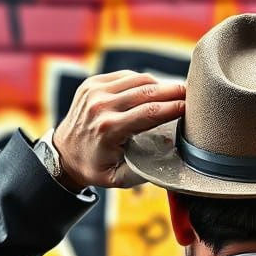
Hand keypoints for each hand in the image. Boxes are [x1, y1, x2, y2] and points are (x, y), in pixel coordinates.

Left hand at [52, 70, 185, 188]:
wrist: (63, 154)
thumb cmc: (94, 168)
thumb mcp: (118, 178)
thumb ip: (144, 170)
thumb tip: (171, 153)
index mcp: (108, 129)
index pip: (149, 112)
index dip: (173, 107)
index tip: (191, 107)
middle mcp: (101, 106)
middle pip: (147, 91)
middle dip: (173, 90)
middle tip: (192, 93)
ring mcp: (95, 91)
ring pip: (137, 79)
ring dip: (160, 84)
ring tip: (176, 91)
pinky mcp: (93, 83)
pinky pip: (125, 77)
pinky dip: (143, 81)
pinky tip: (154, 89)